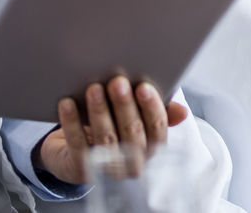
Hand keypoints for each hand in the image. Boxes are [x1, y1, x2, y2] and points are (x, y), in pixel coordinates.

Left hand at [37, 76, 188, 185]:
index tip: (143, 87)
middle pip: (131, 133)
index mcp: (151, 148)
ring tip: (94, 88)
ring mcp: (107, 169)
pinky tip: (68, 103)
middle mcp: (133, 162)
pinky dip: (72, 122)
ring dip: (100, 111)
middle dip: (124, 105)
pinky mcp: (81, 168)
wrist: (73, 153)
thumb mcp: (137, 117)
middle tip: (116, 81)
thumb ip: (158, 111)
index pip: (157, 129)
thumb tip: (182, 112)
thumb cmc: (113, 128)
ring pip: (106, 138)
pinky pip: (77, 143)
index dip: (151, 108)